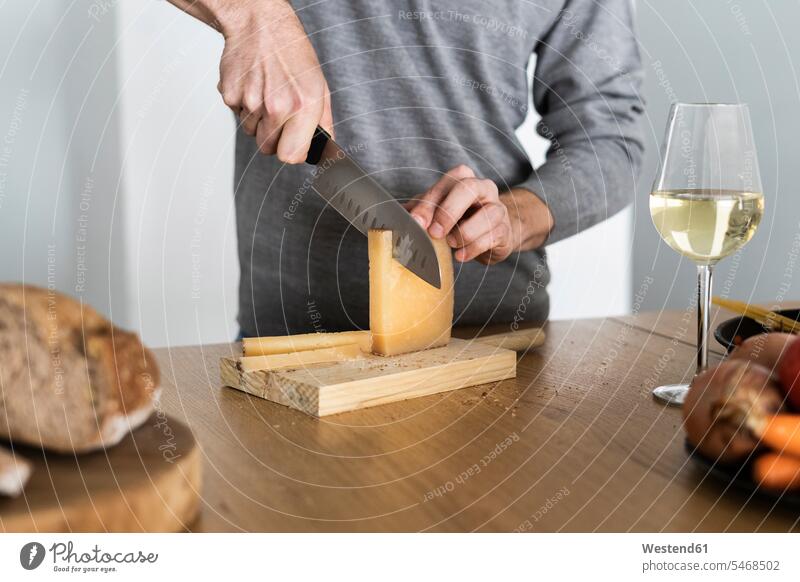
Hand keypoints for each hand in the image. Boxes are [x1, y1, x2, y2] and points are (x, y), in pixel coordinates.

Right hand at [216, 0, 332, 162]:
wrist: (260, 24)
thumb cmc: (292, 52)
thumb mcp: (319, 85)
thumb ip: (324, 122)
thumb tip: (325, 148)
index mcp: (303, 105)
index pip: (291, 155)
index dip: (292, 152)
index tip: (293, 144)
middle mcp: (276, 105)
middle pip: (268, 148)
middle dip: (274, 139)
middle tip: (279, 117)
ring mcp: (250, 101)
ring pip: (251, 132)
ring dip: (258, 120)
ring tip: (266, 94)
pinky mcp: (230, 95)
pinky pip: (237, 115)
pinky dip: (244, 106)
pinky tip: (253, 85)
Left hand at [407, 165, 553, 263]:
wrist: (491, 233)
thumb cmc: (459, 219)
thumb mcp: (436, 210)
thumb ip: (418, 211)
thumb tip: (393, 219)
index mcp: (463, 178)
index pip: (446, 183)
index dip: (429, 203)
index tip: (415, 222)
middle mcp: (483, 188)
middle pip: (468, 188)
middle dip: (448, 211)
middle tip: (434, 233)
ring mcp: (497, 208)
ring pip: (486, 214)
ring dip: (464, 232)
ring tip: (451, 244)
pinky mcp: (505, 230)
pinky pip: (492, 236)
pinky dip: (474, 248)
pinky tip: (460, 256)